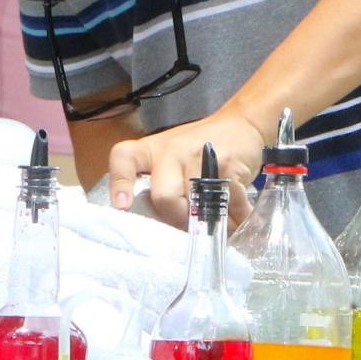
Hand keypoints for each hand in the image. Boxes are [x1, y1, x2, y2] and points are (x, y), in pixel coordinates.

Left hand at [108, 111, 265, 227]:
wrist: (240, 125)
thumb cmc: (197, 150)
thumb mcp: (170, 160)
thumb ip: (161, 187)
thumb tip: (160, 234)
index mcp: (151, 150)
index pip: (124, 158)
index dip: (120, 184)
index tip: (123, 207)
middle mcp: (171, 150)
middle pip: (164, 196)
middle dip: (178, 218)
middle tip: (190, 224)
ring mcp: (200, 155)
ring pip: (197, 204)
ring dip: (209, 221)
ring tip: (216, 221)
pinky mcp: (228, 163)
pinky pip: (226, 201)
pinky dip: (233, 215)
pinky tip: (235, 214)